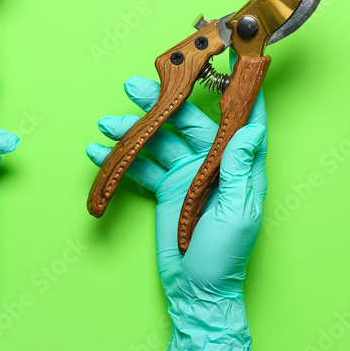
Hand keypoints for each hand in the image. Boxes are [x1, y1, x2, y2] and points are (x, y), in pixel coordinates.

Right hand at [86, 76, 266, 350]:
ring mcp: (186, 175)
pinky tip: (100, 149)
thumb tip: (249, 128)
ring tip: (107, 122)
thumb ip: (237, 169)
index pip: (243, 120)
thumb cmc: (225, 256)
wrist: (197, 291)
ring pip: (159, 140)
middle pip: (188, 121)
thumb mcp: (236, 212)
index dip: (238, 90)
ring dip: (134, 129)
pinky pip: (141, 166)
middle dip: (161, 102)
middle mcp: (212, 164)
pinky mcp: (165, 190)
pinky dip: (121, 158)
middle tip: (134, 86)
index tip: (229, 59)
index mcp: (238, 166)